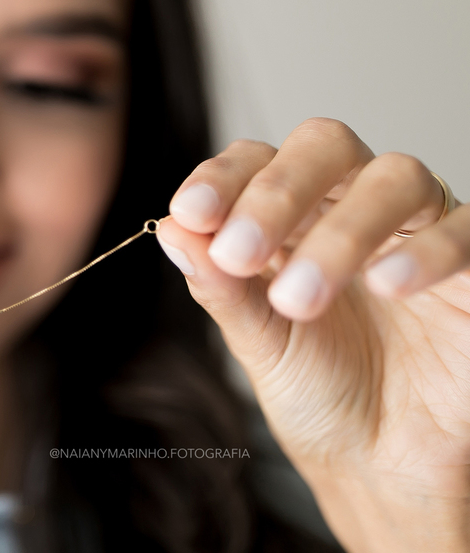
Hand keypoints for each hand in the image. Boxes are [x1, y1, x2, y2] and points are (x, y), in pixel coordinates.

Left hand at [156, 118, 468, 552]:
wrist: (383, 467)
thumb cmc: (319, 392)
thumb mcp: (259, 341)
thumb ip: (220, 285)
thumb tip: (172, 228)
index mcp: (292, 215)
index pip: (258, 160)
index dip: (223, 177)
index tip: (191, 213)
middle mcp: (354, 206)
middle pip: (325, 146)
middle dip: (276, 191)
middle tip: (239, 253)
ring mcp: (418, 230)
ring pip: (394, 178)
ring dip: (339, 232)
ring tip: (298, 299)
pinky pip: (464, 230)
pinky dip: (424, 251)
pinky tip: (386, 286)